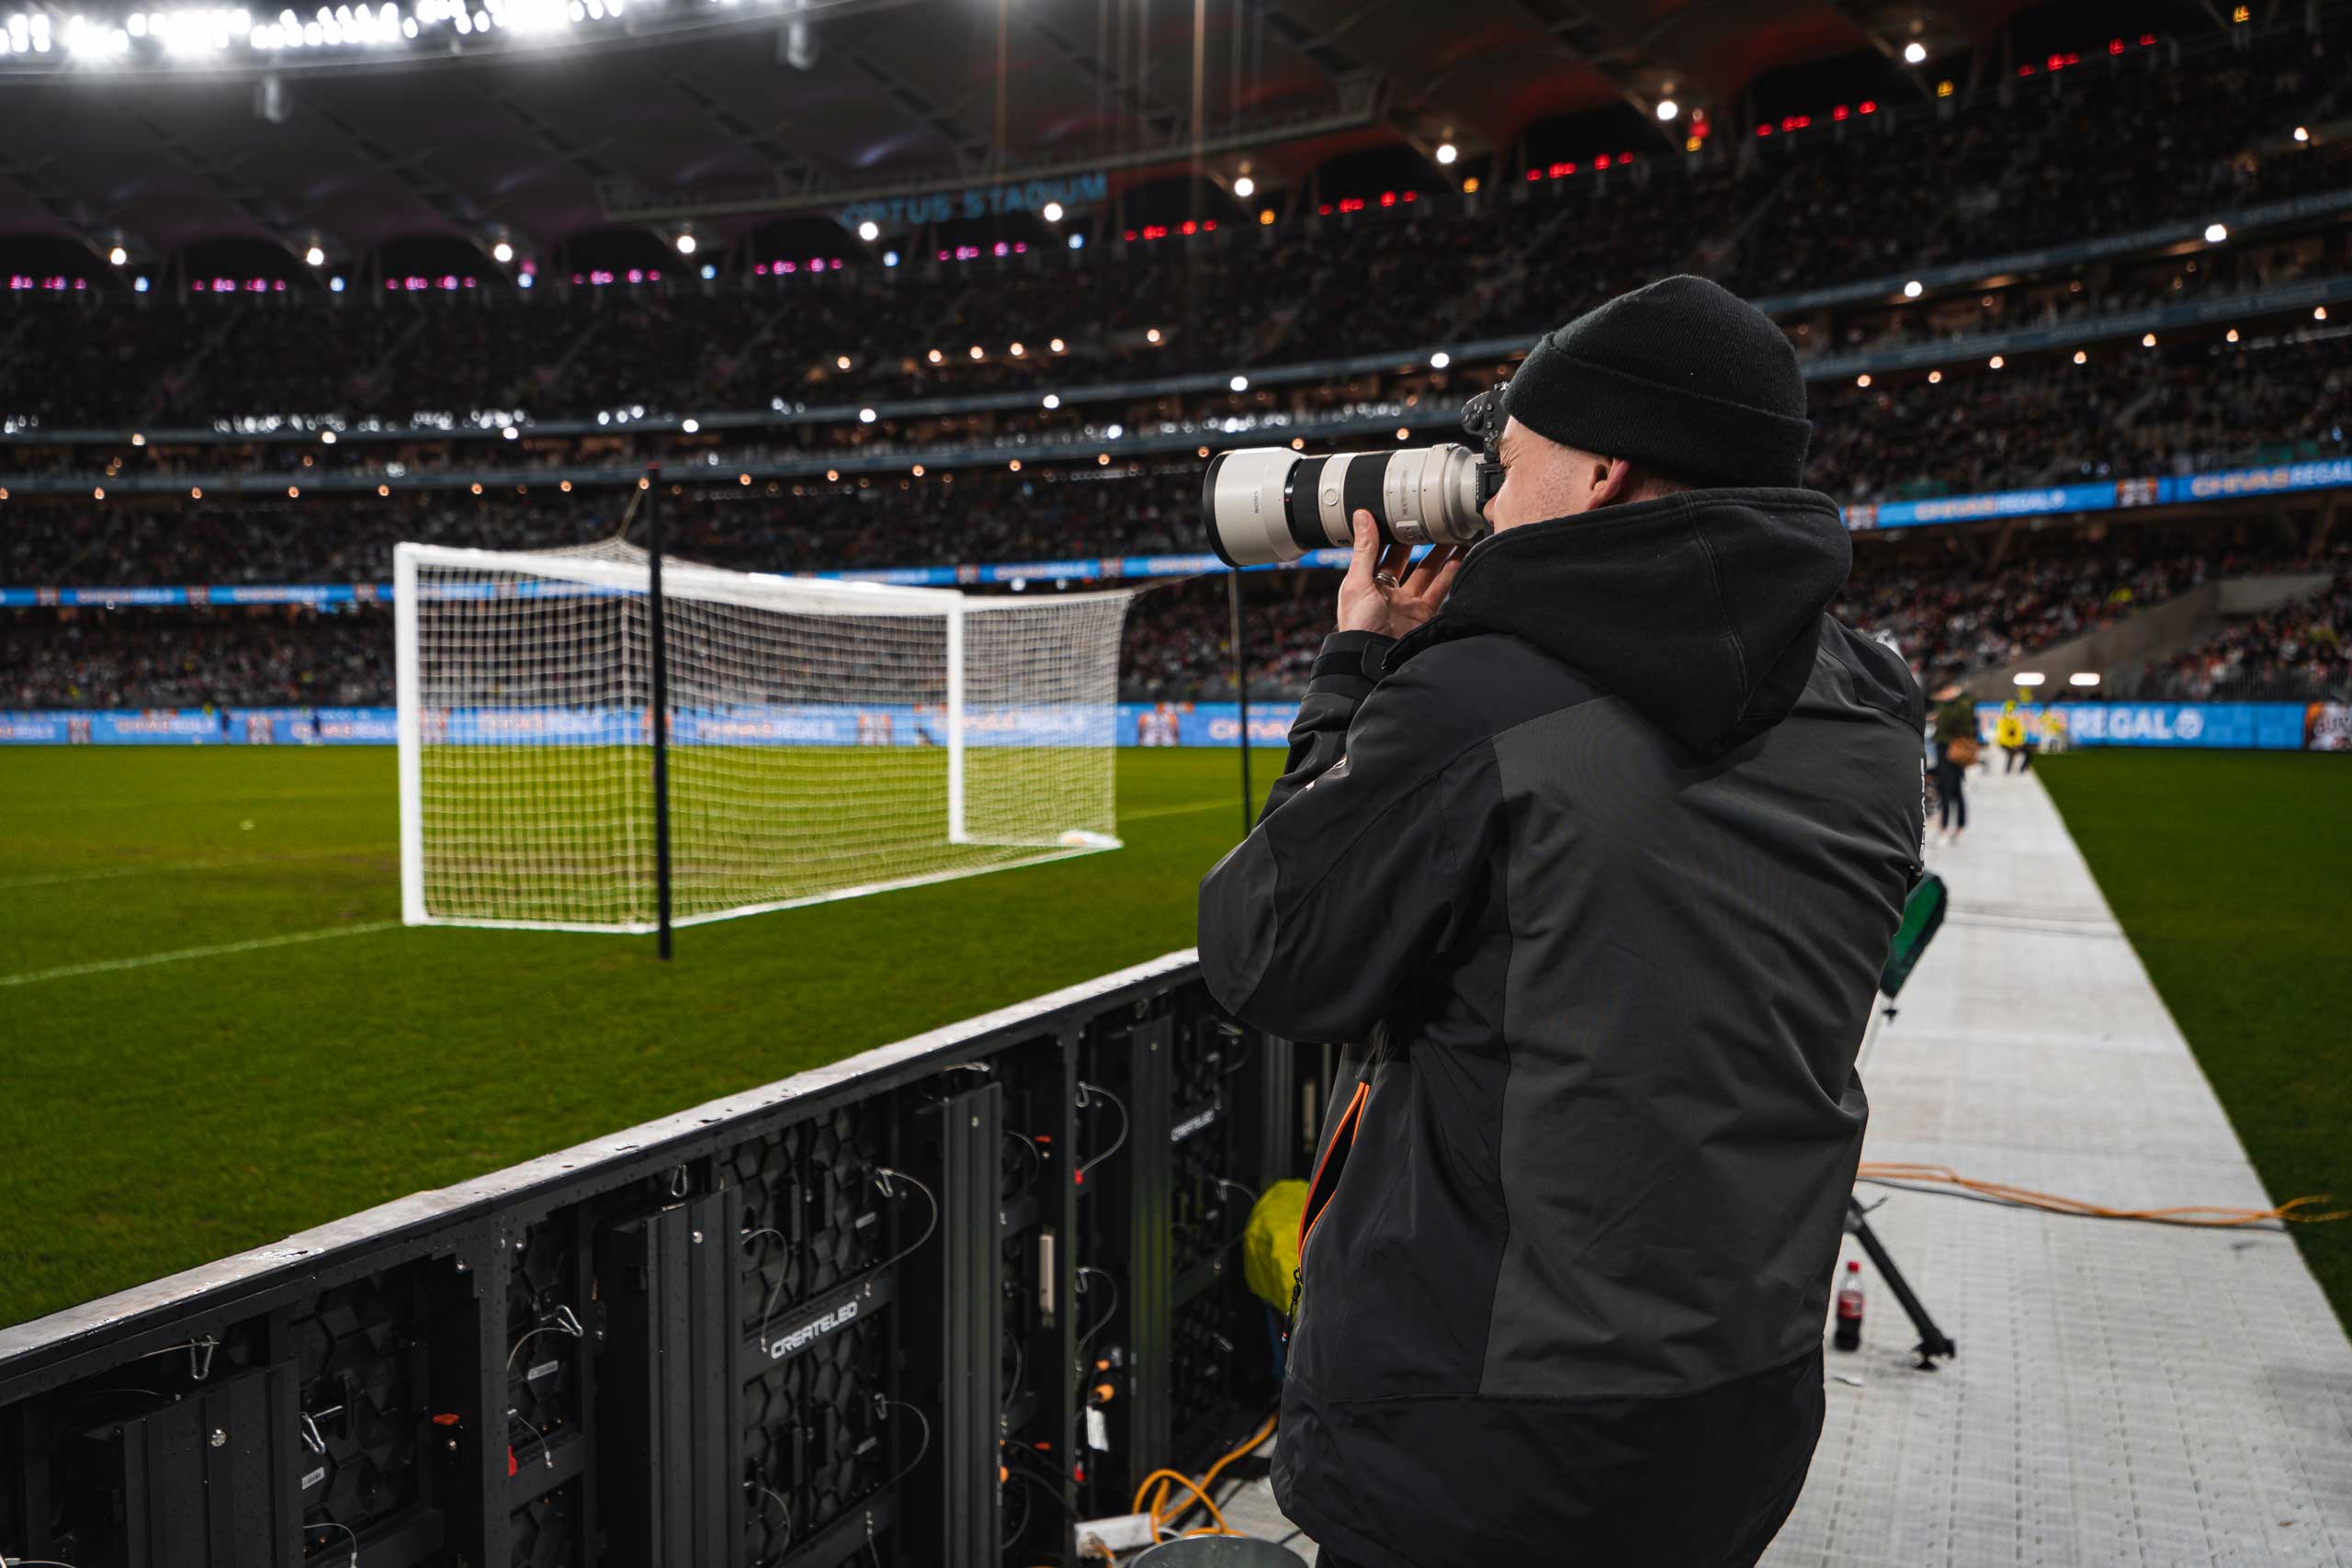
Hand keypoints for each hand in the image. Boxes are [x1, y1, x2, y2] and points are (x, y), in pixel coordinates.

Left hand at [1336, 511, 1464, 637]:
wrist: (1373, 659)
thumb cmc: (1358, 625)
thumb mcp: (1357, 582)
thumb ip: (1364, 549)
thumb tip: (1361, 515)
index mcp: (1368, 582)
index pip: (1383, 552)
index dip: (1394, 535)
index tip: (1406, 514)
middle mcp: (1389, 592)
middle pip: (1409, 560)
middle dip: (1422, 543)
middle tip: (1435, 521)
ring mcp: (1408, 604)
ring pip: (1428, 573)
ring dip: (1441, 555)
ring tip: (1455, 534)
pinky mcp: (1424, 615)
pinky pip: (1440, 591)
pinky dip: (1451, 575)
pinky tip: (1461, 558)